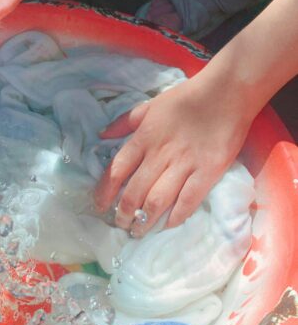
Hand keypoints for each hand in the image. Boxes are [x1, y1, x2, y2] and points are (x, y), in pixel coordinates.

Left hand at [94, 77, 253, 235]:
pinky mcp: (208, 172)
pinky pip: (188, 200)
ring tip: (138, 231)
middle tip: (121, 224)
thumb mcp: (149, 105)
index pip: (117, 170)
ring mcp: (184, 164)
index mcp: (143, 138)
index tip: (99, 206)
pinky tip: (168, 226)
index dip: (105, 192)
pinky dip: (176, 216)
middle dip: (124, 213)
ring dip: (145, 220)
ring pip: (158, 200)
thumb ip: (124, 122)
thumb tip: (101, 136)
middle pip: (135, 191)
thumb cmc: (186, 98)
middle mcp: (160, 154)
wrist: (225, 93)